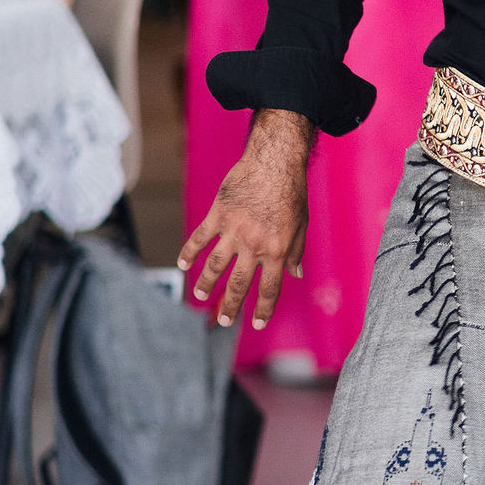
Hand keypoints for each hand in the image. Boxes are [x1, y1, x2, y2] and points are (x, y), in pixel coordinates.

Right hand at [178, 109, 311, 330]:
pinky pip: (200, 238)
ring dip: (206, 283)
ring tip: (199, 295)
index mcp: (277, 250)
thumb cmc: (291, 192)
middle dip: (231, 305)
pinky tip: (183, 265)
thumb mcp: (301, 224)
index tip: (257, 323)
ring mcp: (233, 230)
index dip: (263, 308)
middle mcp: (253, 245)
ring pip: (215, 265)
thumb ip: (296, 251)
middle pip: (238, 283)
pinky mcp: (217, 214)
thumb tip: (295, 274)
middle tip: (224, 321)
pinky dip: (189, 252)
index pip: (269, 288)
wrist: (274, 161)